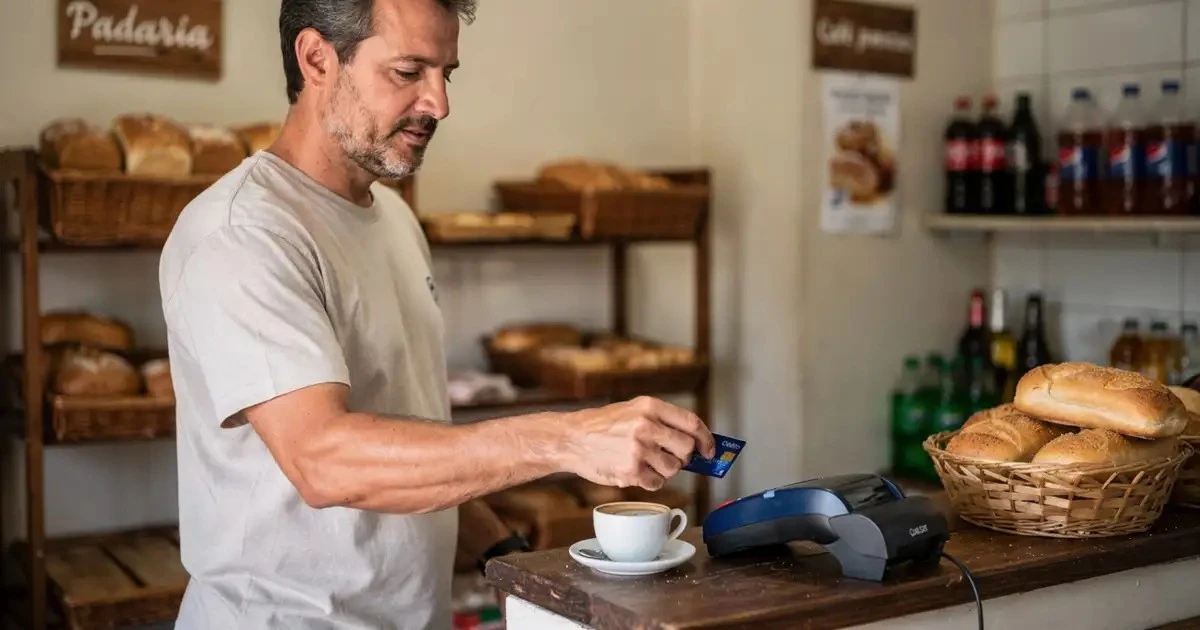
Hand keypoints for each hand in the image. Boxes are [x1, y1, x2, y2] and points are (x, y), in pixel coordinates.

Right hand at [560, 396, 714, 490]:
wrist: (572, 439)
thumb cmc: (604, 426)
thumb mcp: (633, 410)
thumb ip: (663, 422)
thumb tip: (695, 443)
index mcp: (650, 406)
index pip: (692, 423)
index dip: (706, 439)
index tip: (709, 450)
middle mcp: (646, 426)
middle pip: (687, 448)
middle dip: (684, 457)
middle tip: (671, 457)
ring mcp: (639, 449)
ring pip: (674, 469)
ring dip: (666, 470)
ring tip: (647, 463)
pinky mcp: (631, 470)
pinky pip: (656, 482)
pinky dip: (650, 481)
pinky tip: (636, 471)